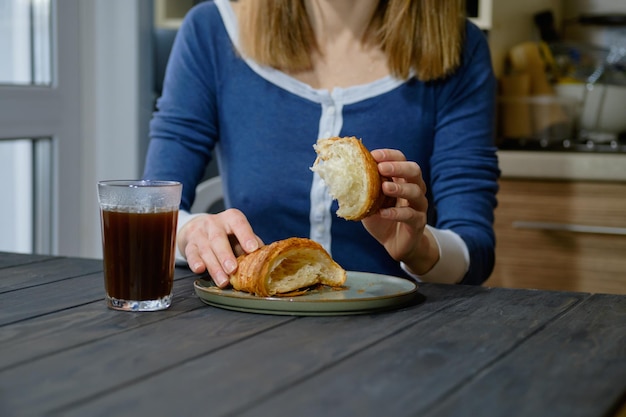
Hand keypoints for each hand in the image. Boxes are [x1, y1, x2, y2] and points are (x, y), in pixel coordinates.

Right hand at [178, 209, 262, 287]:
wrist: (196, 228)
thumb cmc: (224, 234)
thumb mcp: (238, 234)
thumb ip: (251, 243)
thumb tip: (264, 258)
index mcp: (231, 218)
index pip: (239, 223)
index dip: (245, 235)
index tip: (252, 249)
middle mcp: (214, 223)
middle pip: (219, 239)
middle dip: (226, 255)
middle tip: (233, 269)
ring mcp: (199, 233)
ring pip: (206, 250)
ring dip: (214, 267)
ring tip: (223, 280)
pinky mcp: (189, 244)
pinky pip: (191, 253)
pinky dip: (195, 262)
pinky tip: (200, 269)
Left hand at [362, 149, 438, 274]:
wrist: (395, 243)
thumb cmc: (382, 218)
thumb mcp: (368, 201)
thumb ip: (360, 189)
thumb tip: (337, 176)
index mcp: (402, 179)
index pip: (401, 159)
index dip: (389, 155)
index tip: (374, 155)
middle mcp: (414, 188)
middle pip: (414, 171)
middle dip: (398, 167)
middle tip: (382, 168)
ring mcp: (418, 206)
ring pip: (415, 192)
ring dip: (399, 188)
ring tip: (384, 188)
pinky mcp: (418, 223)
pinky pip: (410, 215)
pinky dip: (396, 213)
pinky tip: (383, 213)